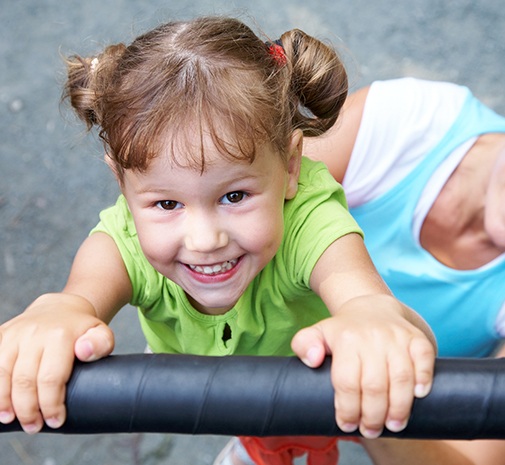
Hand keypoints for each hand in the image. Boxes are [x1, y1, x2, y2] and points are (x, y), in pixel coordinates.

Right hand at [0, 293, 113, 432]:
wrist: (60, 308)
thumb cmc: (81, 330)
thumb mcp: (100, 333)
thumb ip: (101, 343)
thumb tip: (84, 352)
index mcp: (60, 335)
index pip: (51, 378)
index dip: (51, 404)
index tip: (55, 420)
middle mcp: (33, 333)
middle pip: (24, 380)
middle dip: (28, 409)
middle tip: (34, 426)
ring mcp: (14, 334)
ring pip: (1, 374)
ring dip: (4, 402)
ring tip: (11, 419)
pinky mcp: (1, 335)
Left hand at [291, 294, 434, 438]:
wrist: (373, 308)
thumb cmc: (344, 331)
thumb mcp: (317, 333)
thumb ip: (304, 344)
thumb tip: (313, 360)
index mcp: (345, 339)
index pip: (346, 382)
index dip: (347, 409)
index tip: (347, 425)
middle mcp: (372, 337)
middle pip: (375, 385)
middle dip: (373, 416)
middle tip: (371, 430)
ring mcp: (396, 337)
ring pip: (401, 377)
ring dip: (399, 408)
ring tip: (394, 425)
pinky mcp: (417, 338)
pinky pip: (425, 359)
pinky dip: (424, 379)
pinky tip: (418, 396)